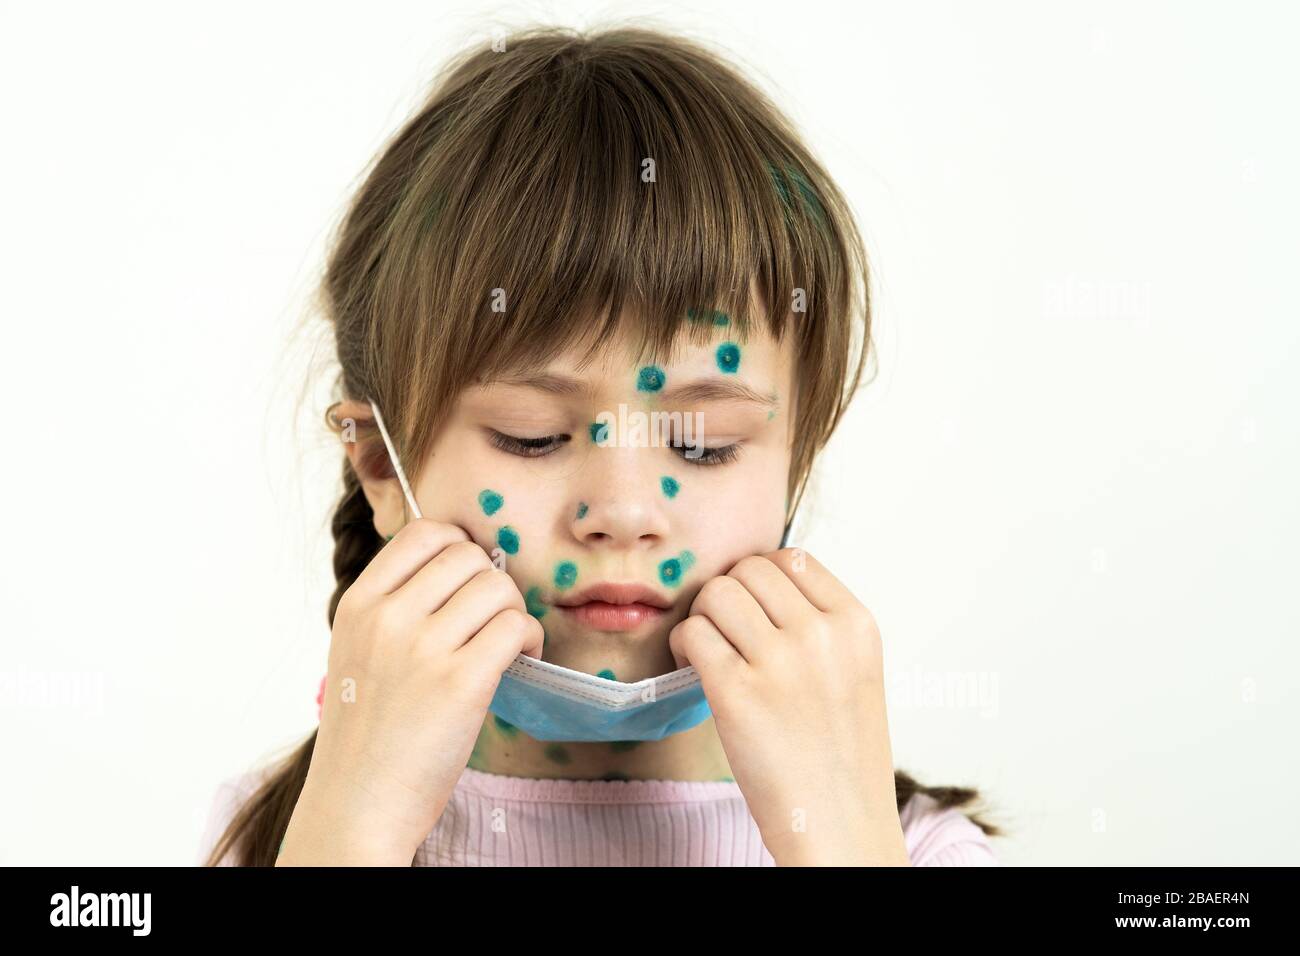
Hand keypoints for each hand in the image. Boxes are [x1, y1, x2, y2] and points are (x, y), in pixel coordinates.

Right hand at [278, 518, 543, 864]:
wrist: (358, 803)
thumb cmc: (367, 732)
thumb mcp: (357, 651)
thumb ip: (395, 607)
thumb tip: (462, 565)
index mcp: (359, 604)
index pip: (423, 532)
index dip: (458, 547)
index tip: (467, 579)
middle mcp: (387, 618)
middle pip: (467, 556)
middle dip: (491, 583)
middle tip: (490, 620)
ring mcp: (423, 648)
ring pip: (498, 587)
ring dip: (514, 611)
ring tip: (506, 644)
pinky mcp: (461, 682)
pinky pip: (515, 627)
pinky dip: (530, 639)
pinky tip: (519, 661)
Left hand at [668, 548, 908, 865]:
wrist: (840, 824)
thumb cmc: (841, 755)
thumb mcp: (855, 671)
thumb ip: (820, 625)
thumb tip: (757, 583)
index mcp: (856, 624)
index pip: (793, 558)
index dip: (761, 575)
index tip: (752, 604)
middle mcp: (822, 635)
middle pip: (749, 570)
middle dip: (728, 593)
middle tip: (723, 628)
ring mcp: (780, 663)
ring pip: (717, 594)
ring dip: (703, 615)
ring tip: (708, 647)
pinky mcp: (737, 693)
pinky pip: (694, 634)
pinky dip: (684, 645)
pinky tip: (693, 666)